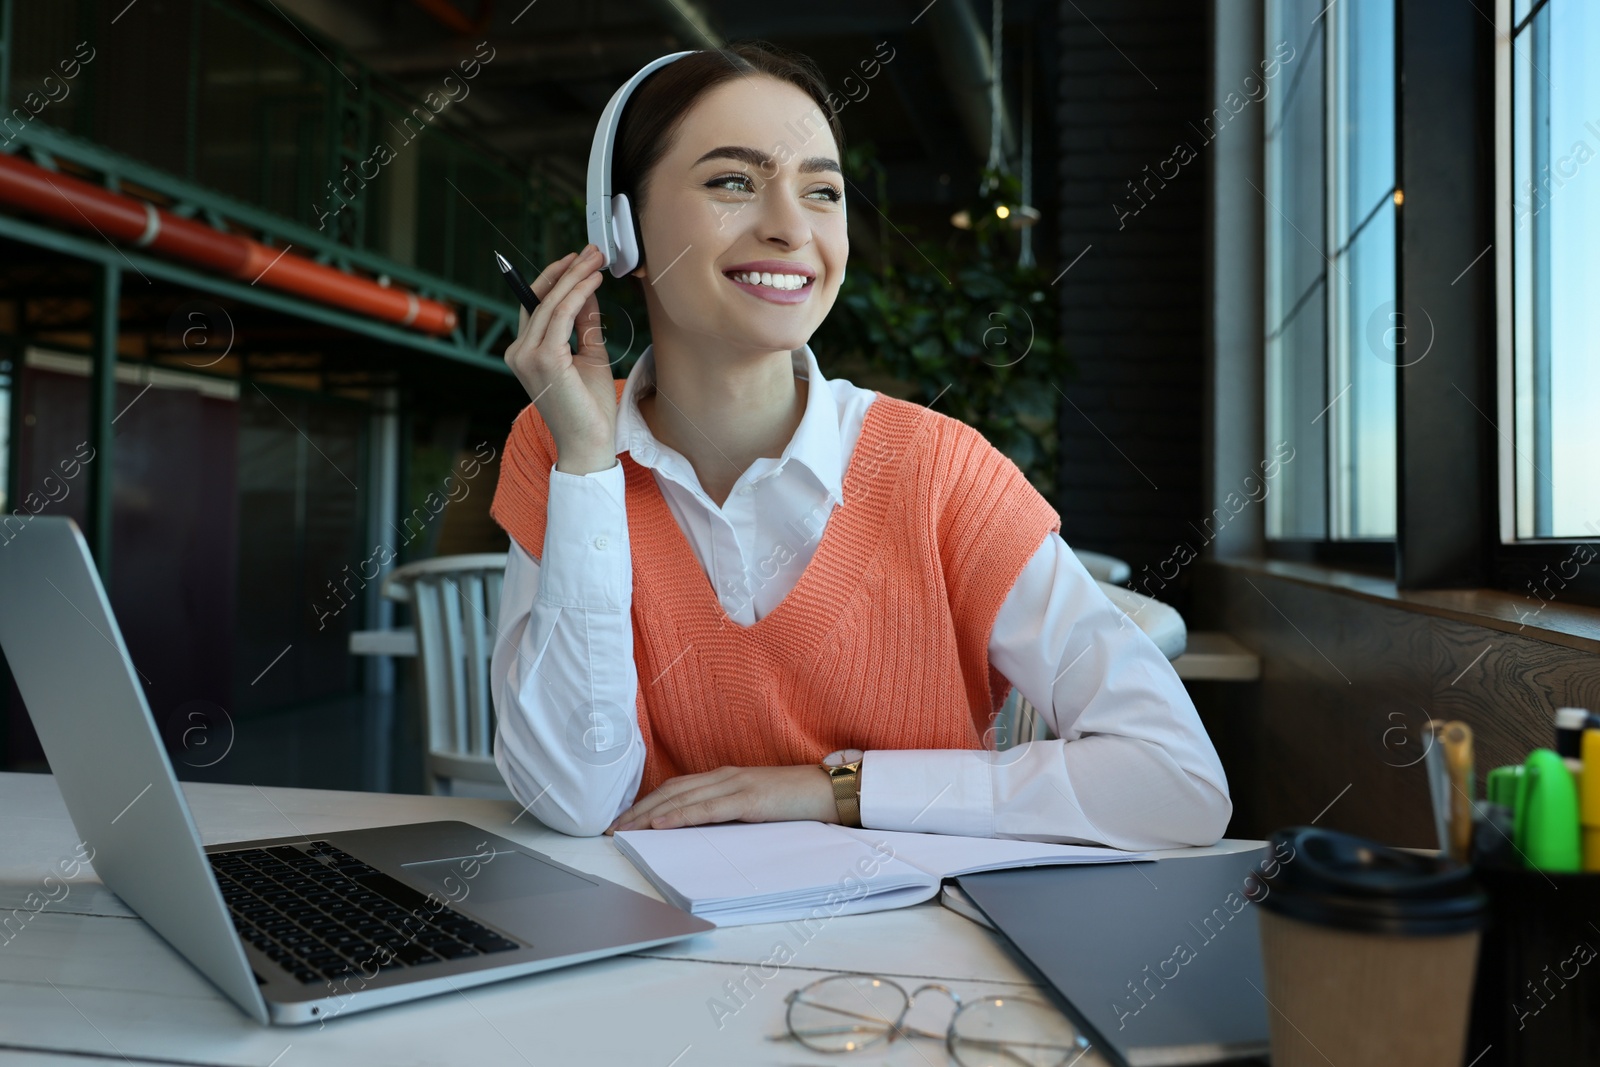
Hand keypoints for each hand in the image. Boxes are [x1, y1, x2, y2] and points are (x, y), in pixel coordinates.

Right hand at [502, 244, 617, 461]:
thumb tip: (587, 291)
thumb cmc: (590, 407)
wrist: (589, 444)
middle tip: (592, 251)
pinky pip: (561, 315)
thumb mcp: (589, 355)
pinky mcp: (543, 359)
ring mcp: (527, 356)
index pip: (535, 306)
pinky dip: (578, 293)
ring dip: (575, 276)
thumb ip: (584, 323)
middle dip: (567, 270)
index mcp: (525, 353)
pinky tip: (594, 280)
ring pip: (550, 303)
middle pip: (540, 299)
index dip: (556, 279)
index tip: (579, 260)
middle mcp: (519, 352)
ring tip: (597, 259)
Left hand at [605, 765, 837, 832]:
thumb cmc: (796, 801)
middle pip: (670, 791)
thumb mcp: (754, 806)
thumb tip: (698, 830)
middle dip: (637, 809)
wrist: (831, 791)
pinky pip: (707, 809)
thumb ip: (728, 812)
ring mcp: (736, 785)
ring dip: (649, 814)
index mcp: (725, 777)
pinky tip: (660, 825)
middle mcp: (725, 776)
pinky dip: (680, 816)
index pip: (675, 788)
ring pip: (682, 798)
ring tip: (625, 829)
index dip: (646, 802)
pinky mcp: (749, 798)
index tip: (623, 820)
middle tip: (611, 828)